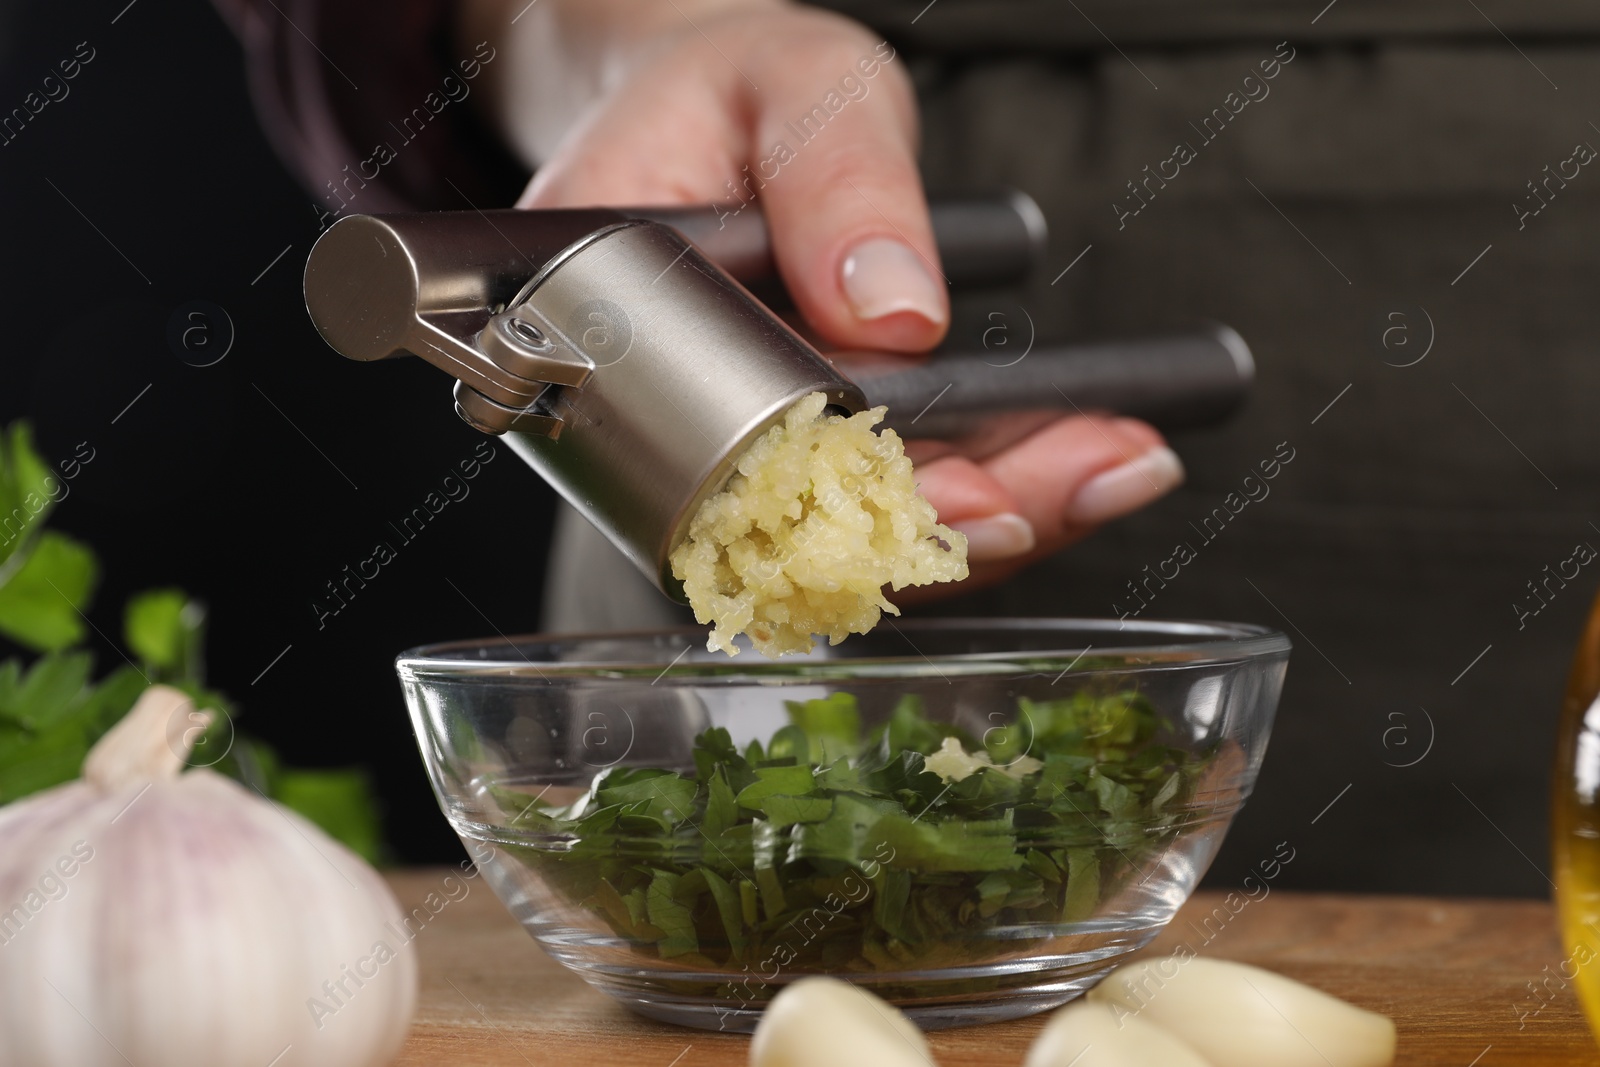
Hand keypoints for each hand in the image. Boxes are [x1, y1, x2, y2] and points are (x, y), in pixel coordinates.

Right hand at [463, 0, 1183, 589]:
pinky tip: (1092, 455)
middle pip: (811, 537)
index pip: (728, 473)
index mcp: (621, 331)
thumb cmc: (731, 88)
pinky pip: (897, 501)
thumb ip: (836, 178)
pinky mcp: (811, 453)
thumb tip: (893, 313)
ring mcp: (744, 450)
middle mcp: (672, 422)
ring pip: (865, 539)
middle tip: (1090, 480)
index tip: (978, 506)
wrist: (718, 107)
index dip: (853, 515)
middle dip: (966, 528)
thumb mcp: (793, 85)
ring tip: (1118, 464)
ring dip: (1004, 515)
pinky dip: (1003, 485)